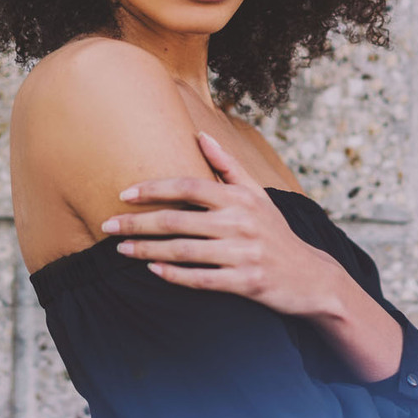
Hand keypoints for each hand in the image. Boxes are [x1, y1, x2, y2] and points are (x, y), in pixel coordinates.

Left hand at [100, 130, 346, 317]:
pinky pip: (201, 279)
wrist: (310, 277)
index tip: (124, 194)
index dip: (154, 189)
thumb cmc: (275, 231)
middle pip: (177, 220)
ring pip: (183, 251)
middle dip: (137, 222)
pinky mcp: (246, 282)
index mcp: (240, 198)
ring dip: (147, 250)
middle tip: (107, 226)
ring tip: (121, 250)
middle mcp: (241, 223)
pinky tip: (153, 270)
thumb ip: (227, 166)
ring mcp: (243, 254)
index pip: (188, 187)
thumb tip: (199, 135)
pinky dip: (174, 275)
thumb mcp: (258, 194)